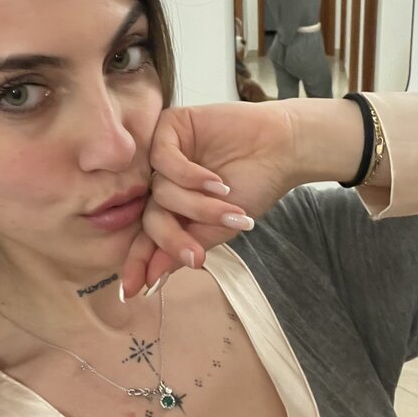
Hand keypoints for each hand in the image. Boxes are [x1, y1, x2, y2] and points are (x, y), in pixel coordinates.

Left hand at [120, 101, 298, 297]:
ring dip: (195, 205)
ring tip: (227, 204)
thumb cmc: (255, 186)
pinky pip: (163, 159)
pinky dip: (189, 176)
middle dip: (172, 238)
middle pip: (150, 216)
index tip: (134, 290)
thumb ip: (186, 247)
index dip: (139, 260)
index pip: (147, 234)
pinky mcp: (171, 126)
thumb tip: (152, 280)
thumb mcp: (220, 227)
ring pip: (159, 191)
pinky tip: (217, 183)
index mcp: (172, 205)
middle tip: (196, 256)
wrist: (282, 150)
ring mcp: (164, 153)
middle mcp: (163, 179)